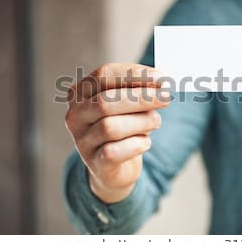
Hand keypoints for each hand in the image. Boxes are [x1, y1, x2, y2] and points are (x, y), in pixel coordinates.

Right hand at [65, 63, 169, 202]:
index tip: (161, 78)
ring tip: (156, 121)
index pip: (104, 75)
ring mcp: (82, 141)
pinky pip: (114, 152)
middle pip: (105, 101)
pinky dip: (136, 144)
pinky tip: (145, 142)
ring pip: (110, 127)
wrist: (114, 166)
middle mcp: (76, 115)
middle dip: (141, 98)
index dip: (134, 75)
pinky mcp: (94, 163)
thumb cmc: (124, 127)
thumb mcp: (129, 104)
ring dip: (141, 122)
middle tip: (166, 97)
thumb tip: (162, 82)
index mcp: (80, 92)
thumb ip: (140, 89)